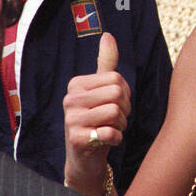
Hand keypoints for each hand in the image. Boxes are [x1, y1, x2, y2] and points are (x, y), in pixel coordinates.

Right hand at [62, 32, 129, 195]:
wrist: (85, 160)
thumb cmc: (97, 122)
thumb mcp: (101, 91)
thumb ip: (106, 64)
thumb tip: (108, 35)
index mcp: (76, 84)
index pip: (117, 79)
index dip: (125, 95)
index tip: (114, 106)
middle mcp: (70, 99)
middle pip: (118, 94)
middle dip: (124, 110)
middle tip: (114, 120)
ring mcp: (71, 120)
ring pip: (116, 112)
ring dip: (121, 125)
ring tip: (108, 130)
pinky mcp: (77, 139)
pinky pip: (111, 133)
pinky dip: (116, 139)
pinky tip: (105, 141)